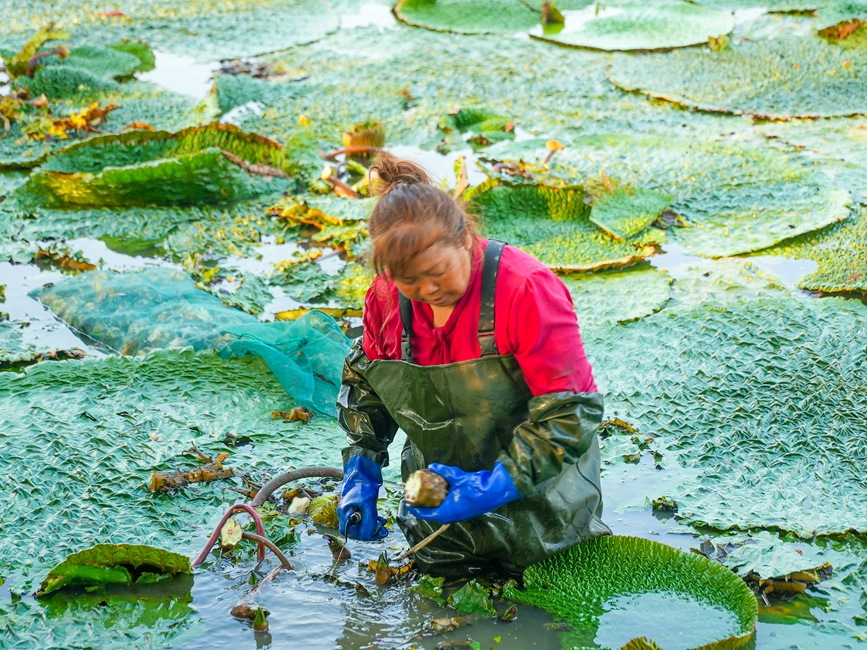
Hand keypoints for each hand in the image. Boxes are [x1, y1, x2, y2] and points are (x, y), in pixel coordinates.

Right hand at [337, 455, 387, 540]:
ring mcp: (352, 508)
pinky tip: (381, 518)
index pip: (352, 532)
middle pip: (357, 530)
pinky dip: (373, 520)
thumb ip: (368, 522)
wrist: (364, 467)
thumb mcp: (368, 504)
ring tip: (383, 523)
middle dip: (370, 531)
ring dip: (373, 526)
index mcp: (344, 512)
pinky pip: (364, 517)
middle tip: (383, 530)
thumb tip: (369, 536)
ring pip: (362, 524)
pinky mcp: (359, 504)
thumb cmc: (364, 484)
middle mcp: (346, 512)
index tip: (377, 532)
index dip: (365, 535)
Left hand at [406, 462, 520, 523]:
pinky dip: (443, 501)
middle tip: (416, 495)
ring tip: (427, 493)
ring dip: (434, 503)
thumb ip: (443, 471)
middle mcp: (452, 516)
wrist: (495, 491)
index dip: (415, 509)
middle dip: (424, 504)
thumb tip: (431, 466)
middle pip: (432, 513)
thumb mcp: (456, 476)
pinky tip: (443, 491)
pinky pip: (450, 508)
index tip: (408, 502)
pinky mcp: (466, 510)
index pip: (425, 514)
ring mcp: (460, 514)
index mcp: (446, 513)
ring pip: (442, 510)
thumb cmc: (475, 487)